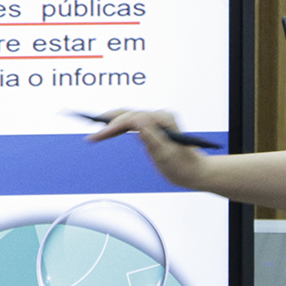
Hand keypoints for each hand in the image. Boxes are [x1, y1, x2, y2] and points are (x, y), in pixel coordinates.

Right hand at [86, 109, 207, 189]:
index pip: (132, 119)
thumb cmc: (183, 166)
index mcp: (164, 119)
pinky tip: (106, 130)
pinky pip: (131, 123)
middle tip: (90, 133)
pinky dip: (118, 126)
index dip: (112, 126)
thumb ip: (152, 137)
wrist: (195, 171)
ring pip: (127, 117)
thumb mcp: (166, 155)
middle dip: (107, 123)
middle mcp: (160, 116)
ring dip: (110, 122)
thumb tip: (137, 123)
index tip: (97, 136)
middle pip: (127, 114)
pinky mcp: (152, 126)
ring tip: (93, 130)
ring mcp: (156, 120)